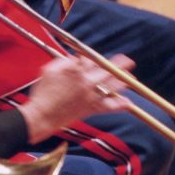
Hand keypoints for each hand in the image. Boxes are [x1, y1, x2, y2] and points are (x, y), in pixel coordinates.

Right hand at [19, 54, 134, 143]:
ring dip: (123, 81)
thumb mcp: (49, 69)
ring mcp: (90, 96)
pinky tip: (127, 103)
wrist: (42, 116)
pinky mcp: (90, 109)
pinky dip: (118, 105)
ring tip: (132, 78)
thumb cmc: (43, 92)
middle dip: (119, 64)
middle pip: (106, 70)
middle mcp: (86, 82)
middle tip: (128, 61)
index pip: (90, 60)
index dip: (91, 58)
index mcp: (76, 71)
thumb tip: (76, 59)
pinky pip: (108, 107)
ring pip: (111, 86)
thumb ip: (64, 62)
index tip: (91, 58)